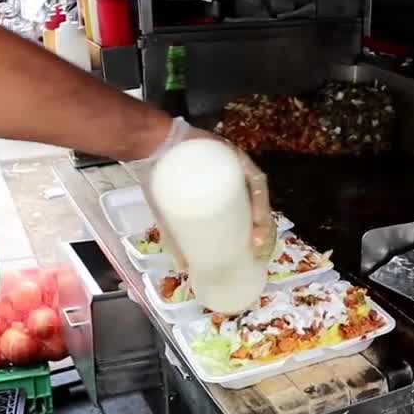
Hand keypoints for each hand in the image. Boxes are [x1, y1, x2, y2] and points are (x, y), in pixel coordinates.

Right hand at [128, 118, 276, 270]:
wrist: (151, 146)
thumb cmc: (162, 179)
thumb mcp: (168, 212)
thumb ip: (175, 237)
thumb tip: (184, 267)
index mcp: (227, 193)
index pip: (251, 216)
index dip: (257, 235)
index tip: (256, 255)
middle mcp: (236, 179)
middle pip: (257, 205)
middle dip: (262, 228)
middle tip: (258, 247)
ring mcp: (236, 166)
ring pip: (258, 193)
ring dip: (261, 214)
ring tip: (258, 233)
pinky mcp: (233, 154)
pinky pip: (252, 175)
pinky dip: (256, 191)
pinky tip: (256, 208)